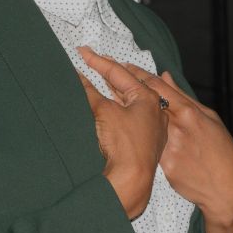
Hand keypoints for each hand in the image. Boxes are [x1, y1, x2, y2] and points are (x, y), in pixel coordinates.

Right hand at [76, 46, 167, 219]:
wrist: (131, 181)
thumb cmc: (124, 145)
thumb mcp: (103, 112)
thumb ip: (89, 91)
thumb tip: (76, 75)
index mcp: (149, 98)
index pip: (119, 73)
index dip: (98, 61)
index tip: (83, 52)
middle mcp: (156, 110)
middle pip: (129, 85)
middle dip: (110, 73)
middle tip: (93, 61)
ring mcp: (153, 127)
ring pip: (132, 102)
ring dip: (115, 91)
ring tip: (101, 79)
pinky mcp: (147, 142)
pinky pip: (132, 117)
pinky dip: (120, 108)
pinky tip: (111, 106)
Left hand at [114, 61, 232, 232]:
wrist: (225, 189)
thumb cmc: (222, 152)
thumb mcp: (209, 120)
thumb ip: (183, 98)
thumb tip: (164, 77)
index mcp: (188, 112)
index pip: (158, 87)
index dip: (138, 74)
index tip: (121, 64)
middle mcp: (175, 127)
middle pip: (143, 104)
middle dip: (122, 88)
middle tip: (103, 74)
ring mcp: (166, 147)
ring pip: (138, 125)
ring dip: (121, 112)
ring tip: (104, 102)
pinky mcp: (161, 166)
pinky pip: (145, 148)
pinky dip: (133, 140)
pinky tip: (121, 136)